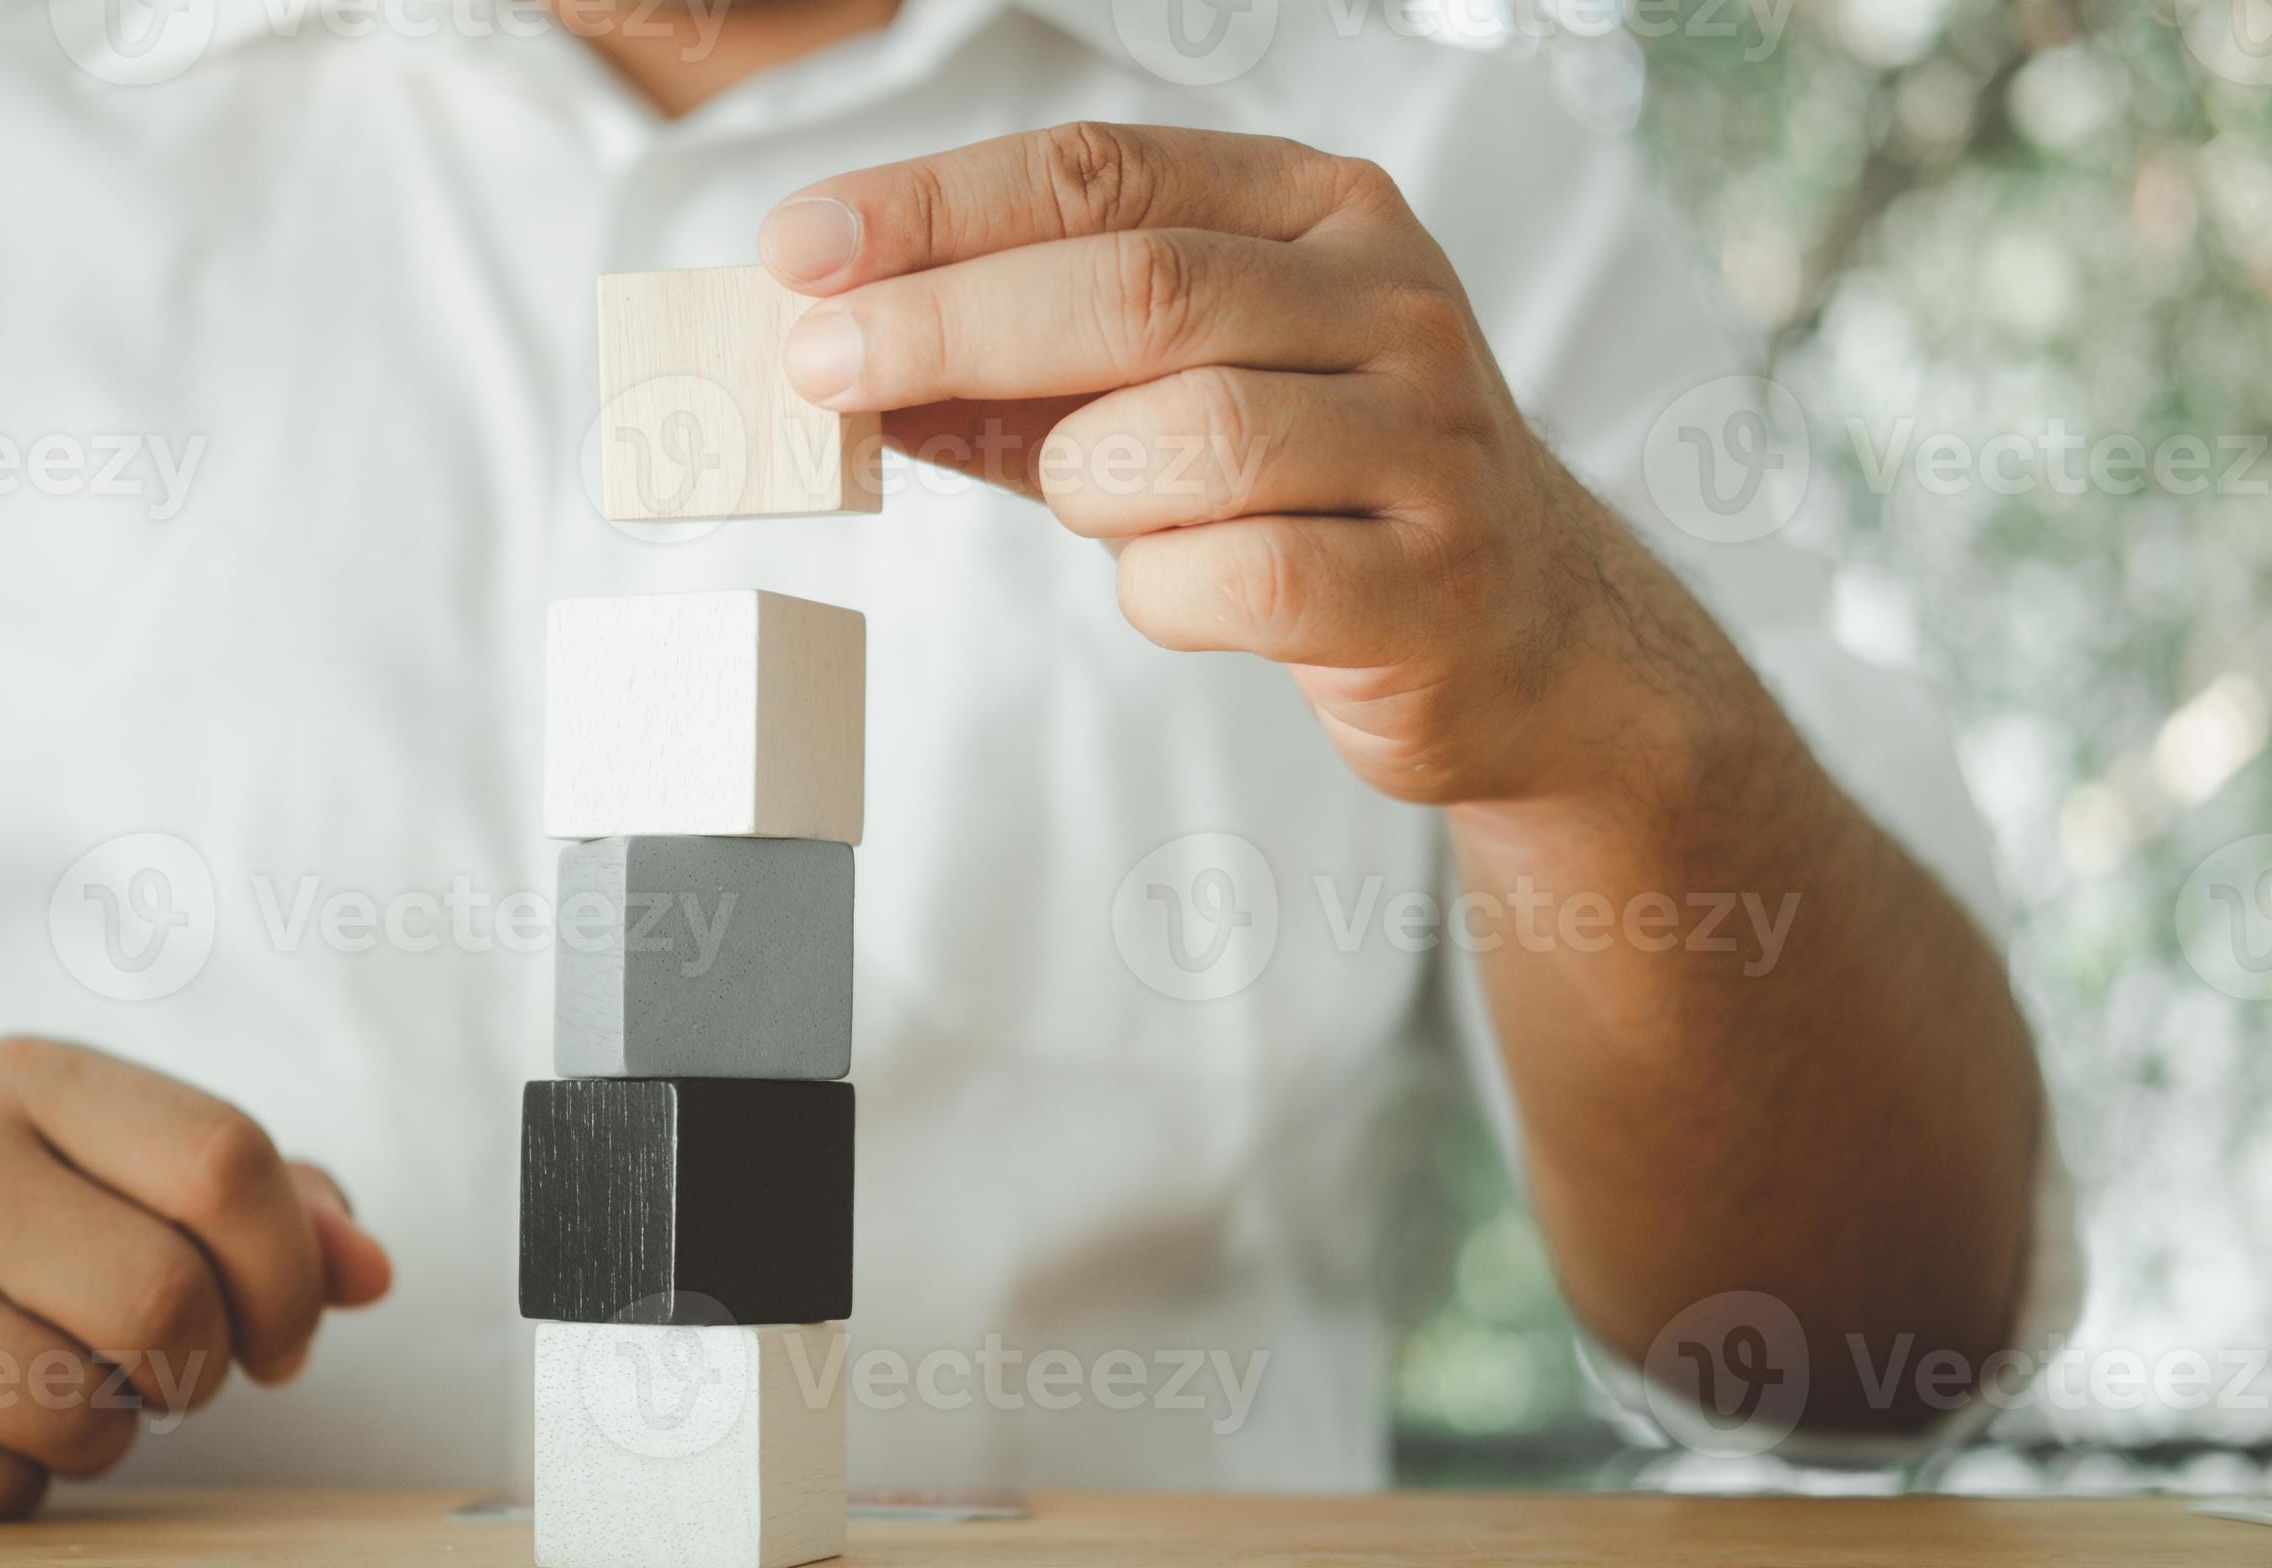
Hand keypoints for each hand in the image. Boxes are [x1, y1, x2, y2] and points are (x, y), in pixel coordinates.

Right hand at [0, 1037, 393, 1519]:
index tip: (279, 1336)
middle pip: (168, 1295)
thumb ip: (264, 1214)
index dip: (290, 1272)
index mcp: (30, 1078)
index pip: (228, 1160)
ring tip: (43, 1390)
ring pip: (85, 1406)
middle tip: (160, 1375)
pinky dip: (12, 1485)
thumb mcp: (115, 1188)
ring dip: (104, 1432)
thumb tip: (372, 1272)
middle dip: (197, 1369)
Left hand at [760, 122, 1747, 809]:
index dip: (936, 209)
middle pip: (1135, 286)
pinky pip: (1239, 577)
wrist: (1529, 634)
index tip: (800, 251)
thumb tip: (844, 355)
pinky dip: (1163, 590)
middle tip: (818, 367)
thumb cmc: (1320, 490)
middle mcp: (1388, 301)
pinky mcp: (1427, 584)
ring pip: (1188, 437)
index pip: (1102, 172)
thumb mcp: (1177, 394)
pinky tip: (1177, 585)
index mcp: (1320, 211)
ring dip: (1086, 483)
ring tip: (1098, 505)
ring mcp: (1426, 441)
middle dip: (948, 323)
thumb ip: (1026, 376)